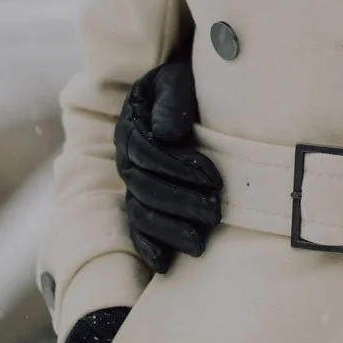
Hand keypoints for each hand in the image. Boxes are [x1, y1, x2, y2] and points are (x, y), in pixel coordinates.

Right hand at [114, 57, 223, 273]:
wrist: (190, 90)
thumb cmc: (186, 84)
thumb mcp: (179, 79)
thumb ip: (172, 101)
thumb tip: (166, 134)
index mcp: (132, 125)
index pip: (145, 153)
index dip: (177, 167)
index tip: (212, 177)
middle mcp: (127, 156)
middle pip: (144, 187)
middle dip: (180, 202)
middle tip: (215, 211)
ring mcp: (134, 181)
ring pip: (141, 211)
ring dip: (169, 228)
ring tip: (200, 241)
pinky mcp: (145, 200)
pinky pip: (138, 227)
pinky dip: (148, 245)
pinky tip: (164, 263)